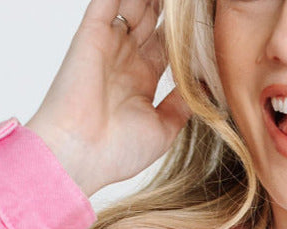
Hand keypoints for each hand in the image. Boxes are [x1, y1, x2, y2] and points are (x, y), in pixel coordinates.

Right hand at [25, 0, 190, 196]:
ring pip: (134, 3)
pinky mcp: (92, 32)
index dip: (186, 32)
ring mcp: (110, 43)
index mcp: (142, 80)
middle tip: (194, 3)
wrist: (80, 155)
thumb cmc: (117, 152)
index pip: (169, 43)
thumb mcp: (163, 130)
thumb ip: (182, 106)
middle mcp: (126, 58)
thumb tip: (203, 88)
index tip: (205, 20)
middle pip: (153, 18)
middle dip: (172, 9)